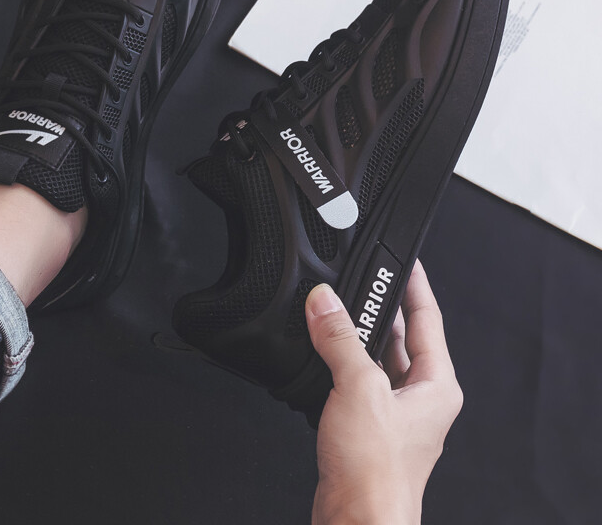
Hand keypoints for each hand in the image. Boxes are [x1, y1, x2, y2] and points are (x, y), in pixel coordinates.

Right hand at [305, 260, 462, 524]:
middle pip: (401, 337)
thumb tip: (325, 301)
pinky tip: (321, 352)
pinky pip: (355, 380)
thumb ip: (339, 339)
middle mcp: (420, 398)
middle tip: (358, 279)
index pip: (428, 319)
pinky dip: (339, 362)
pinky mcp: (367, 427)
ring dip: (354, 335)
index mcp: (436, 385)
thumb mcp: (359, 388)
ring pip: (375, 359)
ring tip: (333, 309)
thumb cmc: (377, 473)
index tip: (405, 259)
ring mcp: (393, 413)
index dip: (416, 285)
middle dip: (378, 308)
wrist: (357, 521)